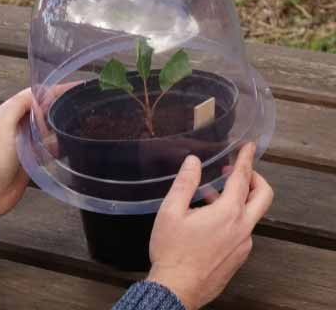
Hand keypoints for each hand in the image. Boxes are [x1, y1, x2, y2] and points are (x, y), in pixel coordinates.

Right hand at [147, 143, 273, 309]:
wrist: (177, 288)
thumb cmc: (171, 252)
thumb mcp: (170, 212)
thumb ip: (184, 183)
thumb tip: (193, 162)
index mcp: (227, 213)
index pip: (243, 179)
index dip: (246, 159)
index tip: (249, 147)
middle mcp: (242, 228)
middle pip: (263, 196)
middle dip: (255, 178)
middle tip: (239, 171)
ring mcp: (244, 244)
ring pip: (251, 214)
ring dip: (239, 199)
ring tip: (212, 196)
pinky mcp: (239, 256)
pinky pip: (243, 230)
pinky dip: (233, 218)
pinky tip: (209, 221)